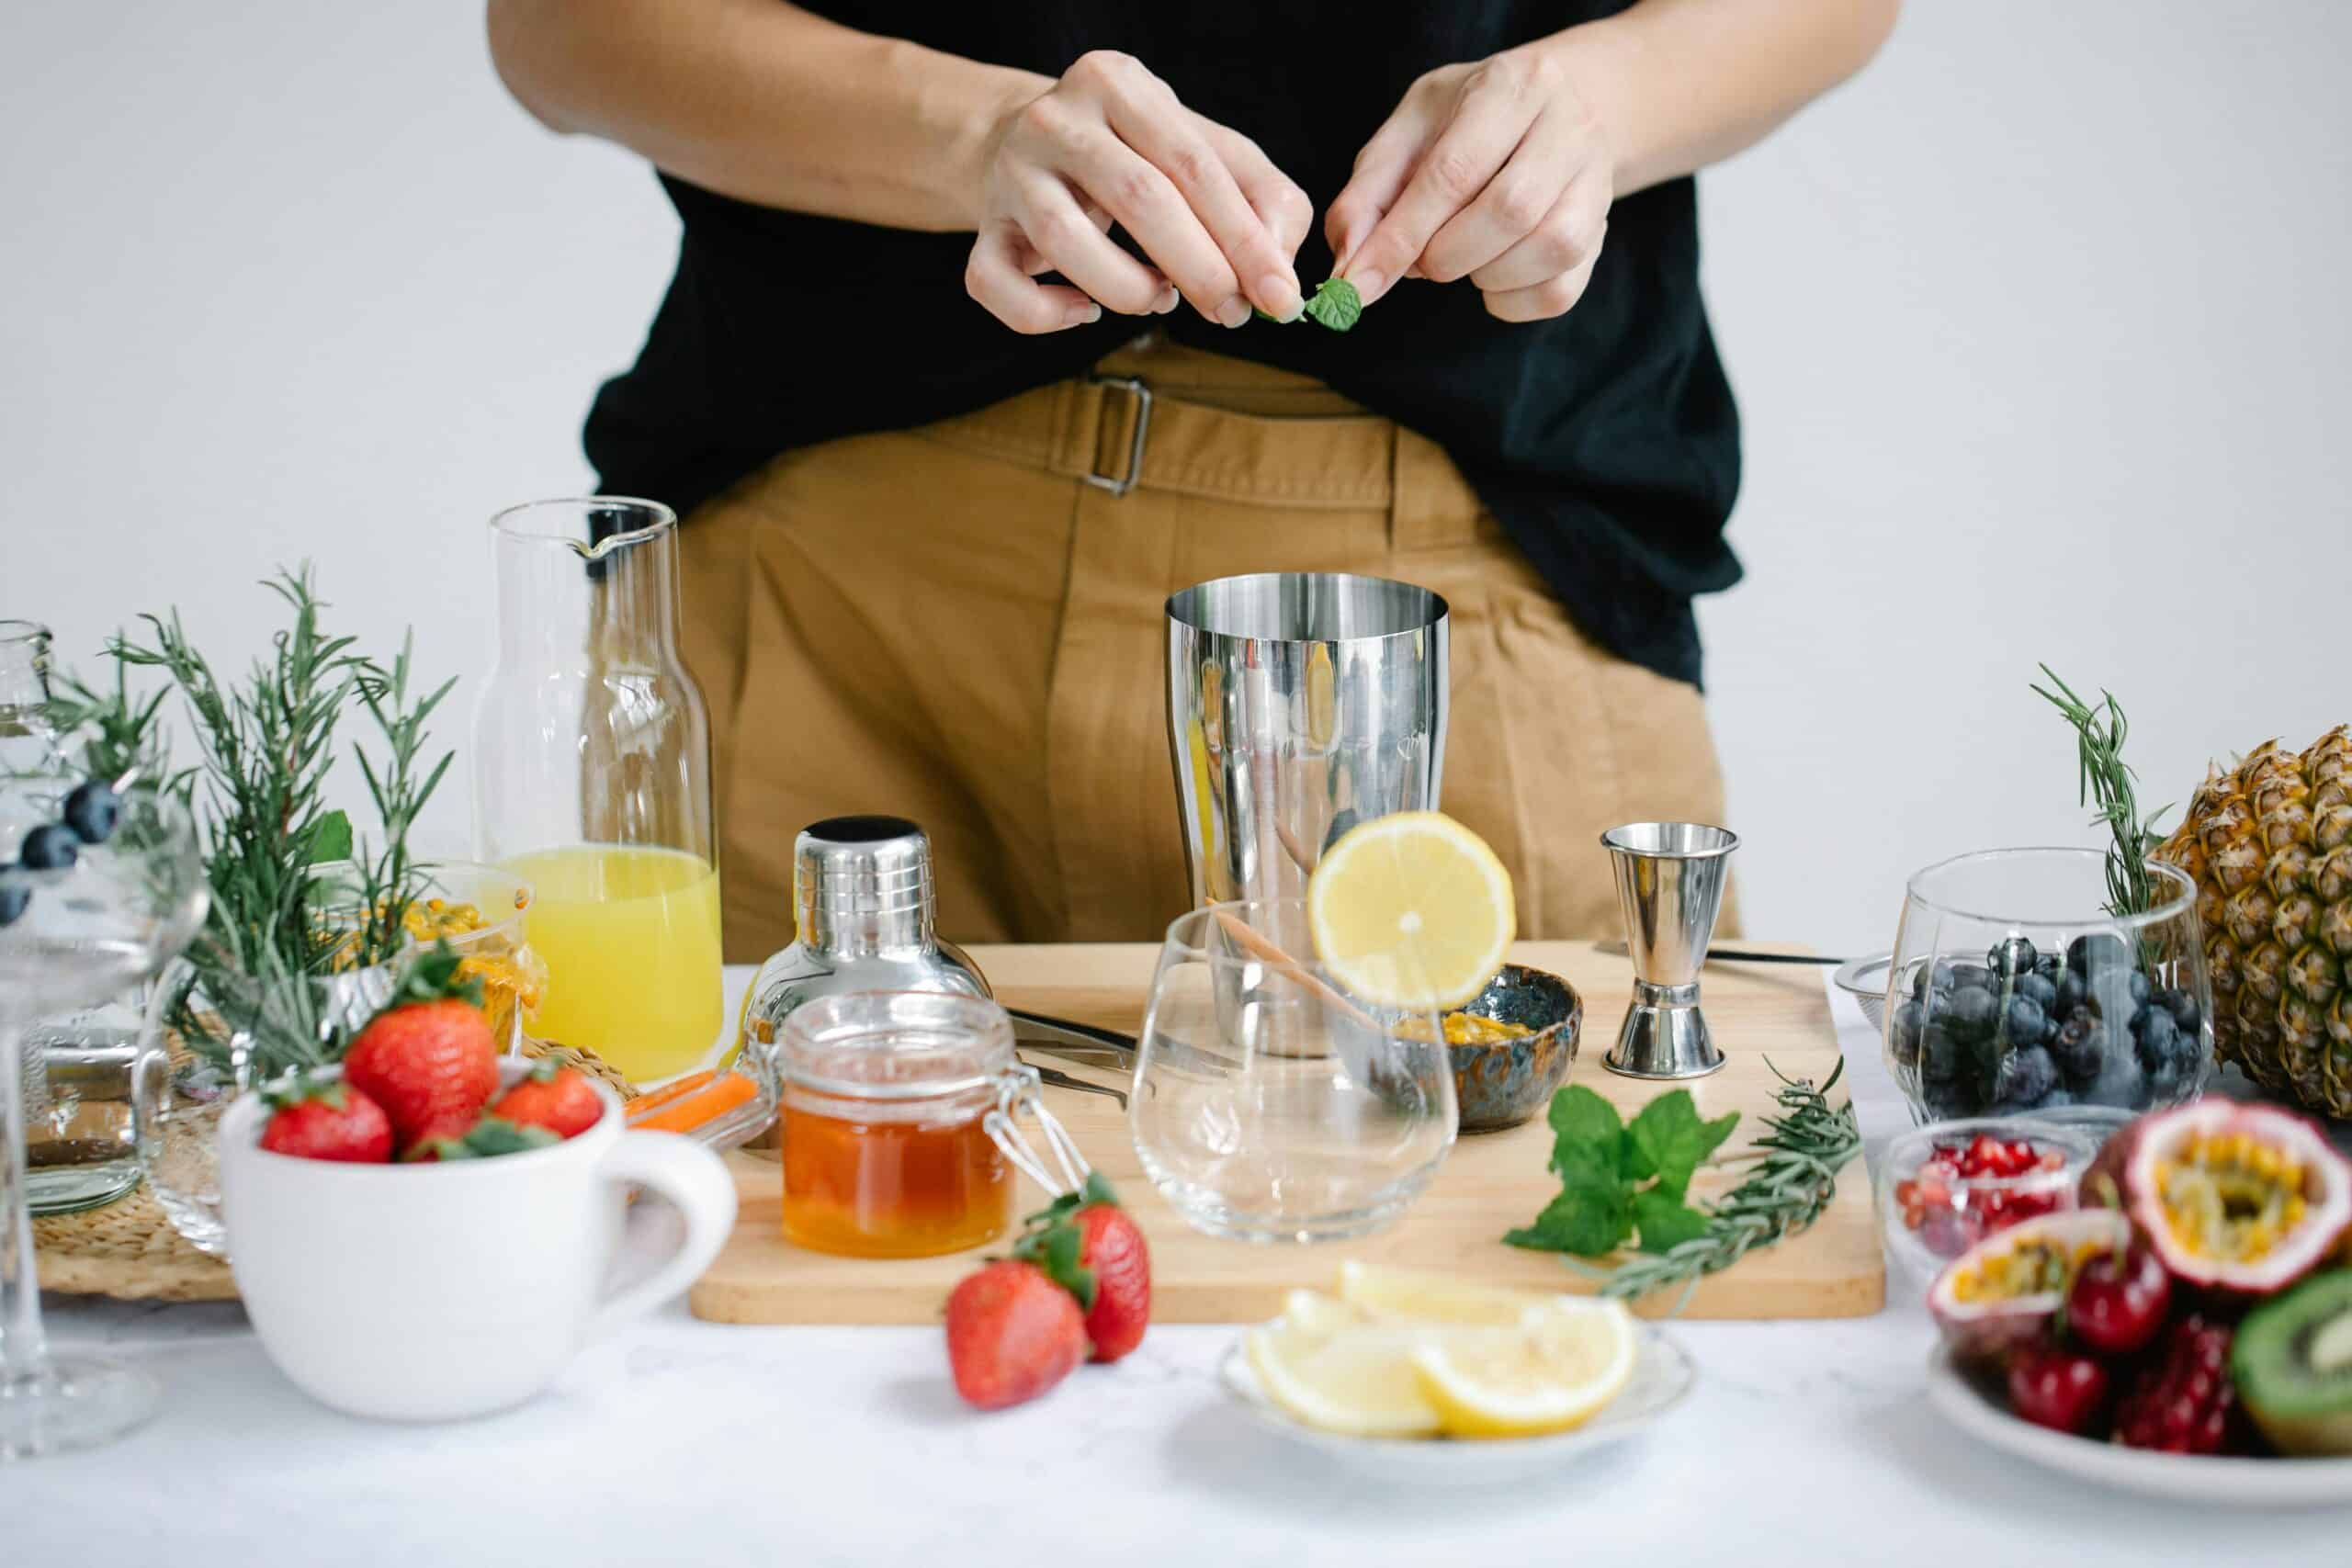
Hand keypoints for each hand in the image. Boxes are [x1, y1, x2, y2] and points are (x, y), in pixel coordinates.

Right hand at [964, 51, 1311, 334]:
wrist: (1033, 144)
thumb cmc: (1137, 155)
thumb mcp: (1205, 151)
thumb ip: (1261, 197)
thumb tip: (1280, 269)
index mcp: (1119, 84)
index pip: (1193, 164)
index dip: (1243, 237)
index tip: (1279, 295)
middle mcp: (1056, 119)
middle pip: (1138, 197)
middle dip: (1199, 268)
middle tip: (1232, 312)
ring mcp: (1011, 173)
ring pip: (1062, 242)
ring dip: (1128, 290)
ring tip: (1159, 299)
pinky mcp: (982, 227)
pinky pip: (996, 284)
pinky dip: (1045, 315)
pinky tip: (1084, 311)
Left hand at [1326, 46, 1612, 322]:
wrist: (1547, 112)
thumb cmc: (1464, 124)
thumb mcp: (1407, 134)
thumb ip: (1368, 196)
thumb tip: (1350, 268)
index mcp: (1510, 87)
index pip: (1455, 172)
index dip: (1402, 236)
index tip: (1359, 282)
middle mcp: (1568, 126)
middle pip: (1510, 212)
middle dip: (1446, 255)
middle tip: (1422, 259)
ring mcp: (1596, 180)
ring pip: (1548, 250)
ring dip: (1483, 276)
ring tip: (1461, 256)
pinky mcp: (1602, 231)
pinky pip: (1560, 291)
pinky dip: (1510, 300)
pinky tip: (1490, 274)